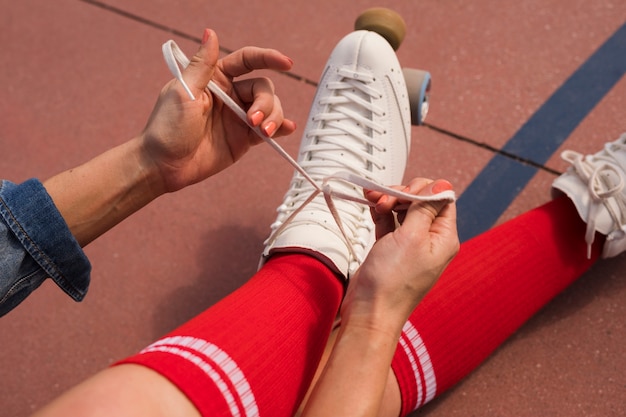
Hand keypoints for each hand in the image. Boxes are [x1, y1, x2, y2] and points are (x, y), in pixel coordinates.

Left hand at [140, 29, 296, 192]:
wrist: (165, 166)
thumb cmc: (166, 127)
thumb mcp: (183, 92)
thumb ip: (201, 65)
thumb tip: (210, 34)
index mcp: (215, 78)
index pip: (247, 61)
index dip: (268, 58)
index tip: (286, 64)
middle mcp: (230, 95)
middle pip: (263, 88)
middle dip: (265, 103)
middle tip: (253, 120)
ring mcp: (238, 117)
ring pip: (269, 108)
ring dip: (273, 117)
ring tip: (264, 132)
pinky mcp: (243, 138)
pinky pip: (268, 129)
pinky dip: (281, 127)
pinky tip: (286, 128)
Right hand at [341, 178, 459, 331]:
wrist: (370, 312)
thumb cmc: (392, 282)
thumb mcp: (411, 237)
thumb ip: (424, 207)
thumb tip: (442, 184)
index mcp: (444, 238)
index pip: (442, 198)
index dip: (422, 189)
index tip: (403, 193)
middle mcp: (430, 239)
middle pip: (421, 200)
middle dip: (401, 193)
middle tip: (385, 201)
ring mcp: (410, 244)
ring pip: (403, 208)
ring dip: (388, 200)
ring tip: (373, 203)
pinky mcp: (391, 247)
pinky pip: (389, 220)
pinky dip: (380, 211)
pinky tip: (371, 206)